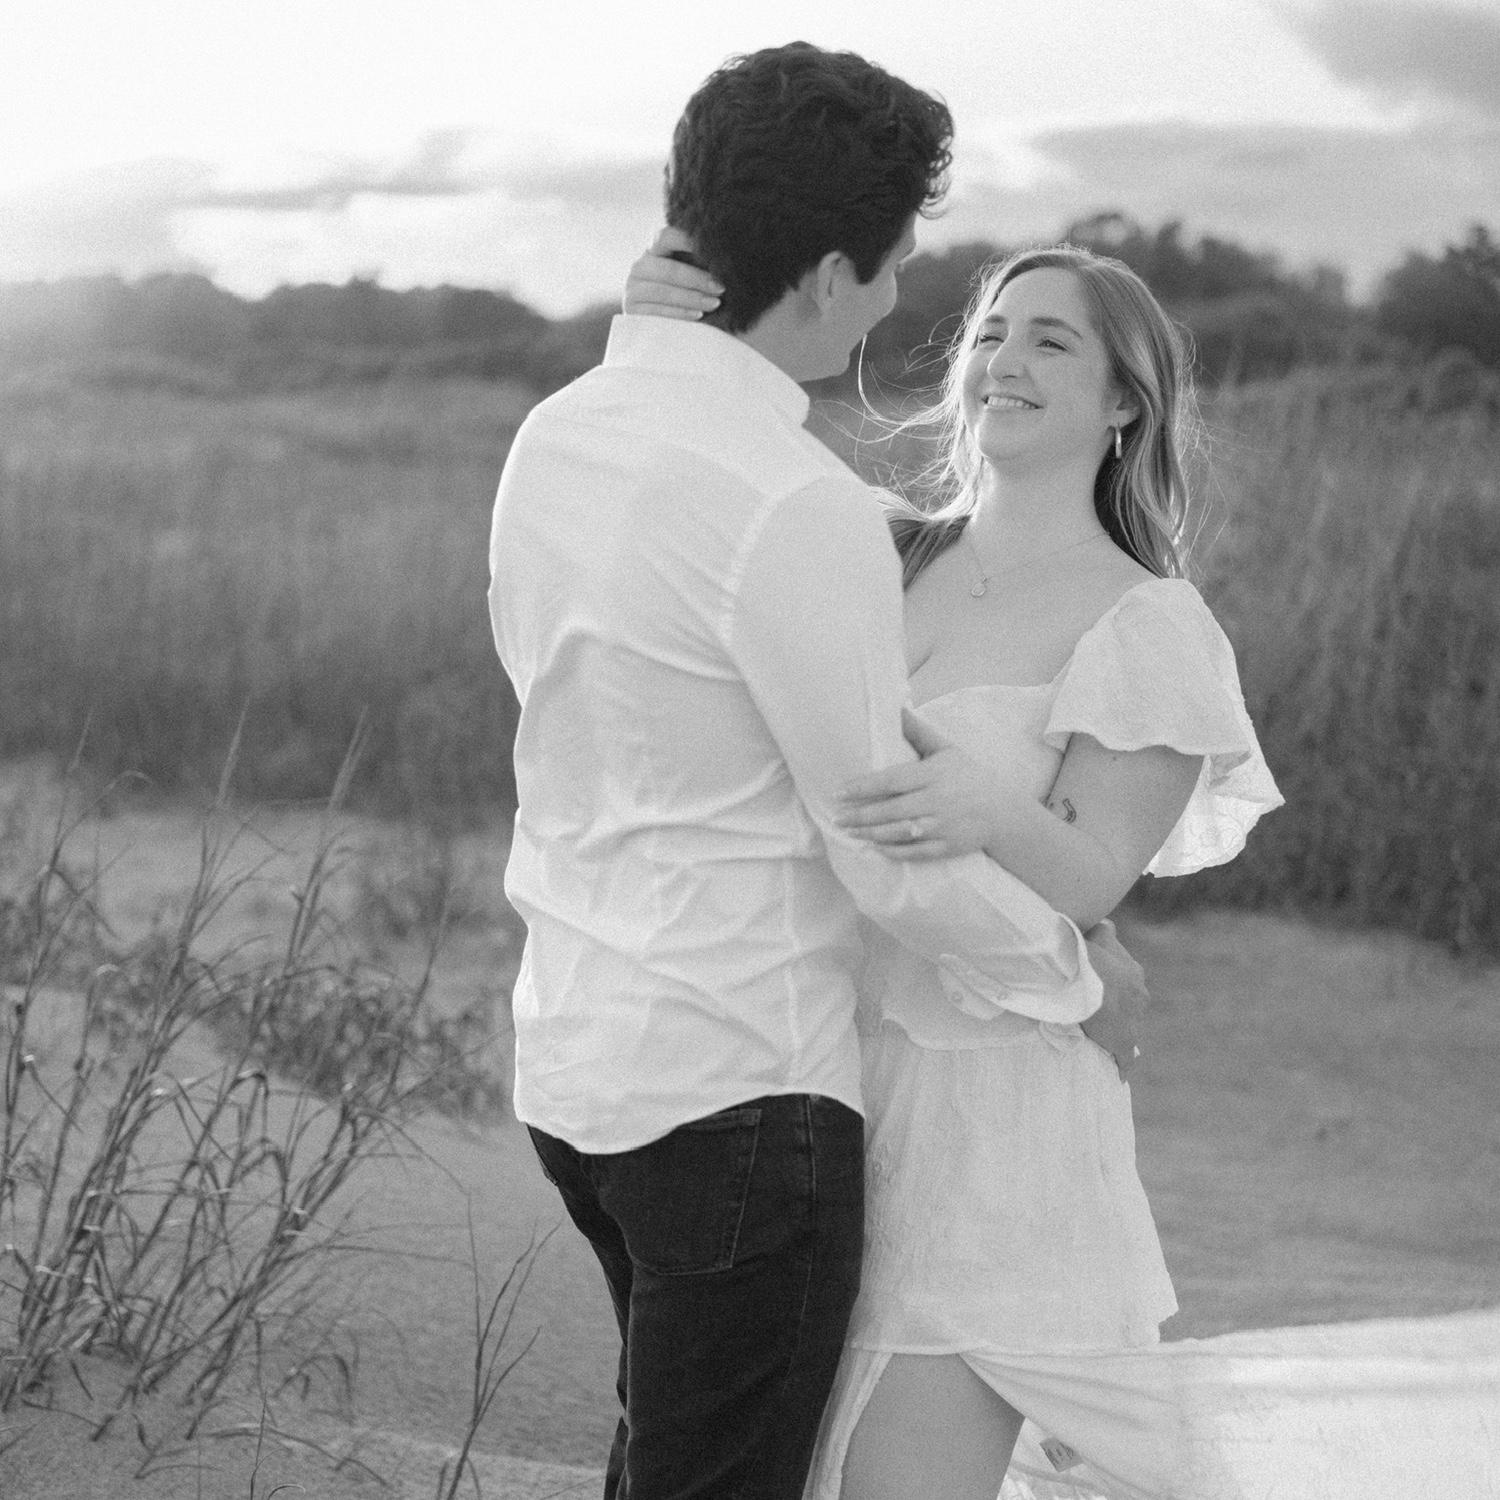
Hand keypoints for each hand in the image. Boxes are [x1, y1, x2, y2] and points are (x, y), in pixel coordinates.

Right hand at [622, 226, 722, 319]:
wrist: (658, 326)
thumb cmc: (684, 291)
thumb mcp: (688, 272)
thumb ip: (698, 261)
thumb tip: (724, 255)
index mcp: (654, 250)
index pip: (666, 237)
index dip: (686, 240)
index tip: (712, 247)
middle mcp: (640, 267)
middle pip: (669, 269)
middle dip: (697, 279)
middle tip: (720, 287)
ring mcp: (632, 289)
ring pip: (664, 292)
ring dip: (692, 298)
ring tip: (715, 303)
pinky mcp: (632, 312)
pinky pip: (659, 312)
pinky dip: (681, 314)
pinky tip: (699, 315)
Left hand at [833, 707, 1002, 859]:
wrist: (1003, 811)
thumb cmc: (968, 776)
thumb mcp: (946, 750)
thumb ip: (918, 732)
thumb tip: (897, 706)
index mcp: (933, 775)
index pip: (892, 781)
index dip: (863, 787)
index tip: (839, 791)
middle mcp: (936, 801)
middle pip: (891, 810)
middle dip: (860, 815)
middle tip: (836, 817)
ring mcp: (942, 826)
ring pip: (899, 833)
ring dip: (871, 834)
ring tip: (849, 832)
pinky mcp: (946, 847)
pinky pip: (915, 852)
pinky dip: (893, 852)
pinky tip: (875, 848)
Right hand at [1079, 919, 1147, 1080]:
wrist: (1090, 986)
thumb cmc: (1087, 958)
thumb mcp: (1094, 935)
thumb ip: (1101, 930)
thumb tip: (1106, 922)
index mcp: (1132, 970)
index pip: (1125, 970)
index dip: (1109, 973)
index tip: (1097, 979)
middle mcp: (1139, 994)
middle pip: (1130, 999)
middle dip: (1116, 1002)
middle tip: (1093, 1006)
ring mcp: (1133, 1019)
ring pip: (1129, 1024)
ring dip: (1116, 1027)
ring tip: (1099, 1034)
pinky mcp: (1123, 1043)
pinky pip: (1125, 1057)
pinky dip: (1122, 1064)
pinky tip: (1119, 1073)